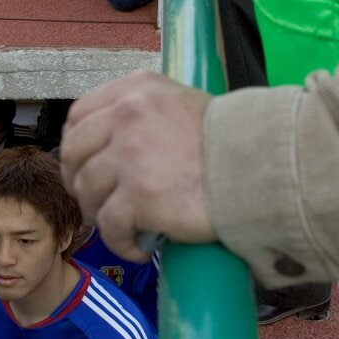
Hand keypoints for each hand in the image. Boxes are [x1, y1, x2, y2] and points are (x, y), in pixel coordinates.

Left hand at [61, 70, 214, 260]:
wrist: (263, 168)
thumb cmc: (232, 142)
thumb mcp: (182, 104)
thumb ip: (143, 115)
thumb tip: (108, 147)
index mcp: (136, 90)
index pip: (79, 114)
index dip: (76, 145)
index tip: (84, 165)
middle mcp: (127, 115)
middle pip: (74, 152)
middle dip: (79, 182)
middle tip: (97, 203)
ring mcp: (130, 155)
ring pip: (87, 191)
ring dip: (100, 215)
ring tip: (125, 227)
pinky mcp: (139, 196)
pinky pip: (109, 225)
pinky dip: (121, 242)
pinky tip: (141, 248)